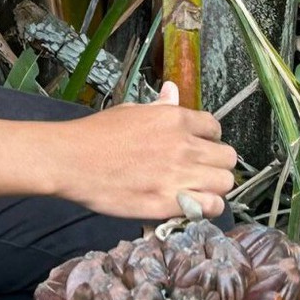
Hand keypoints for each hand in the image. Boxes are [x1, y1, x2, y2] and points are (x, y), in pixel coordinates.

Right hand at [47, 82, 235, 220]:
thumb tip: (172, 90)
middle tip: (200, 172)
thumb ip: (159, 106)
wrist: (72, 160)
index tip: (197, 149)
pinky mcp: (170, 202)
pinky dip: (206, 208)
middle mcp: (185, 146)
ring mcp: (179, 174)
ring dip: (214, 188)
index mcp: (176, 119)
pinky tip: (191, 206)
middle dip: (216, 164)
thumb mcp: (131, 111)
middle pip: (227, 158)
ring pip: (225, 183)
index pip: (215, 128)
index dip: (208, 140)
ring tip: (197, 192)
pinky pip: (211, 206)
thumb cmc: (96, 134)